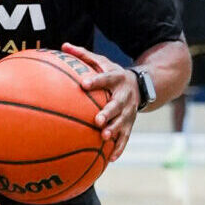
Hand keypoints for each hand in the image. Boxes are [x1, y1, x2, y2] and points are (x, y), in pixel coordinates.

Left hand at [60, 43, 137, 158]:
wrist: (140, 86)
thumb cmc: (112, 75)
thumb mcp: (102, 61)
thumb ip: (83, 55)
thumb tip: (63, 46)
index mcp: (116, 78)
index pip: (106, 78)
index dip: (96, 80)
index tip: (84, 83)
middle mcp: (124, 96)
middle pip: (117, 104)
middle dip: (108, 112)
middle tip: (97, 119)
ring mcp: (129, 112)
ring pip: (123, 122)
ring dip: (114, 130)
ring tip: (104, 137)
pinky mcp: (130, 124)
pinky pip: (126, 138)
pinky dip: (119, 148)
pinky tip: (110, 158)